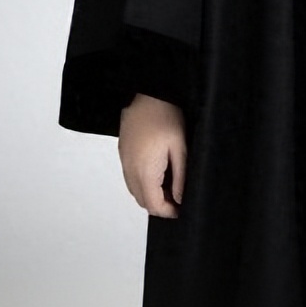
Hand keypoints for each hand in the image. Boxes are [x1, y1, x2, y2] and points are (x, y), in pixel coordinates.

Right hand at [118, 94, 186, 217]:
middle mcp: (130, 170)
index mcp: (144, 171)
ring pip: (136, 191)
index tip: (182, 208)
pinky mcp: (123, 154)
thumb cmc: (165, 116)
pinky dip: (143, 182)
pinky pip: (131, 178)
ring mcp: (124, 162)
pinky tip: (158, 171)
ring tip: (171, 184)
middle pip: (143, 201)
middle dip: (161, 205)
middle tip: (179, 197)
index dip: (169, 212)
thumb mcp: (180, 148)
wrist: (146, 94)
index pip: (153, 205)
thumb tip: (180, 199)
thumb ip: (180, 177)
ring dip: (151, 194)